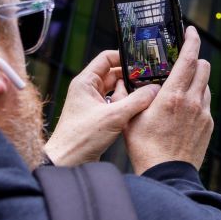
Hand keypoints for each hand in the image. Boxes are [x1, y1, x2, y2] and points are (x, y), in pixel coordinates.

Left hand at [45, 50, 158, 166]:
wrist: (67, 163)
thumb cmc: (79, 138)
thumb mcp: (113, 116)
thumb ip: (136, 101)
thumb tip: (154, 89)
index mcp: (85, 82)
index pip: (106, 58)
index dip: (123, 56)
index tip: (141, 59)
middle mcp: (88, 90)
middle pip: (114, 75)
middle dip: (131, 76)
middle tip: (150, 78)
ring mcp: (93, 104)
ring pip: (116, 91)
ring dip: (130, 93)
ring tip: (147, 94)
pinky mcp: (98, 118)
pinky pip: (116, 105)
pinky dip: (127, 106)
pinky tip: (140, 110)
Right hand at [123, 26, 211, 173]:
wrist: (167, 174)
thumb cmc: (145, 148)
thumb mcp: (130, 119)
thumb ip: (130, 97)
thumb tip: (123, 81)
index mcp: (172, 96)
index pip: (189, 59)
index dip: (192, 41)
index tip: (191, 31)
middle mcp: (192, 101)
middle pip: (203, 67)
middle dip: (194, 60)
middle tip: (182, 62)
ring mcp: (203, 113)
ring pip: (206, 85)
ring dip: (196, 80)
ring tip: (179, 89)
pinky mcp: (208, 125)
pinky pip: (206, 103)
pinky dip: (197, 99)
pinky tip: (183, 110)